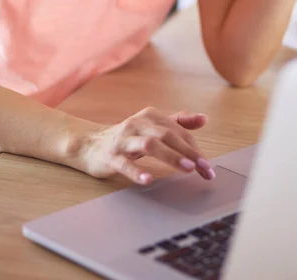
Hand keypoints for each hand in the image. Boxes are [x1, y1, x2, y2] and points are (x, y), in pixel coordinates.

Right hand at [72, 107, 214, 185]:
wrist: (89, 145)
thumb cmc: (127, 138)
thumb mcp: (152, 126)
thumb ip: (178, 122)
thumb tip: (204, 119)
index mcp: (150, 117)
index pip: (178, 131)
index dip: (195, 147)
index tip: (207, 165)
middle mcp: (138, 124)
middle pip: (167, 135)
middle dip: (188, 152)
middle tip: (204, 168)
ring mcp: (123, 140)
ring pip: (149, 145)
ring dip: (170, 156)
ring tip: (186, 169)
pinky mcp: (110, 156)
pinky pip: (125, 163)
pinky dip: (137, 171)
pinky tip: (148, 179)